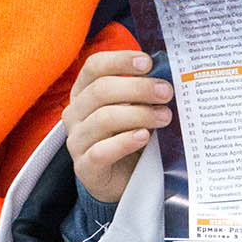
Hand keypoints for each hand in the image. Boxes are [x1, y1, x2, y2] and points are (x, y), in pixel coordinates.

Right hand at [63, 50, 174, 203]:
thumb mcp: (135, 109)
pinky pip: (101, 151)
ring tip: (165, 117)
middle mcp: (75, 113)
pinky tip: (144, 137)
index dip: (120, 60)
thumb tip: (166, 74)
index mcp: (84, 92)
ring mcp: (77, 141)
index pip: (94, 66)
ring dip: (139, 114)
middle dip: (138, 88)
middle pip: (101, 90)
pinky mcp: (85, 168)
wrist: (123, 181)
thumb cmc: (129, 136)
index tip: (148, 63)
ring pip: (103, 118)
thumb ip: (143, 92)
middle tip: (166, 92)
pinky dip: (125, 142)